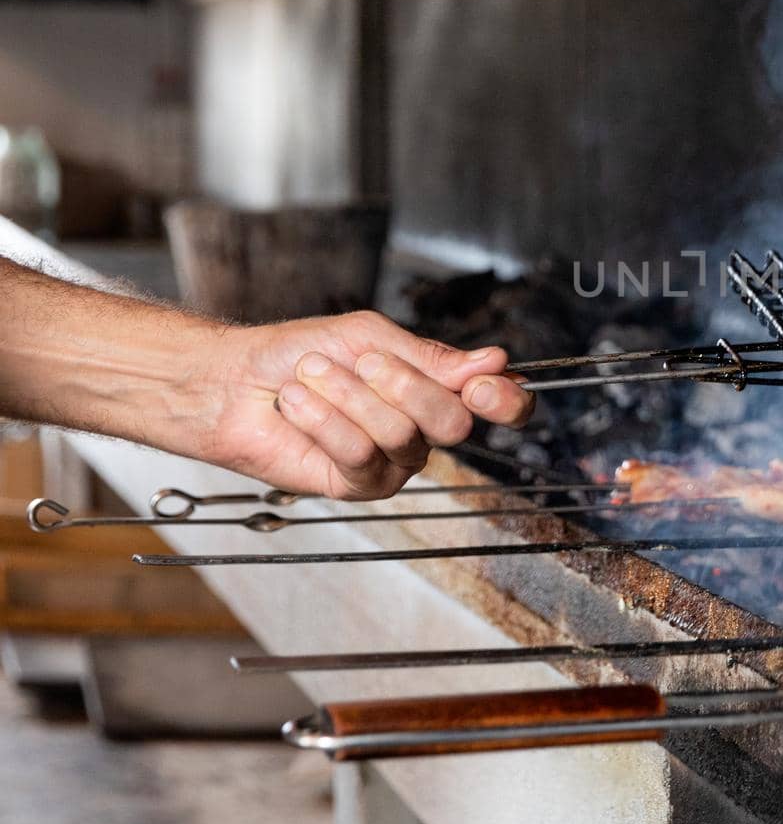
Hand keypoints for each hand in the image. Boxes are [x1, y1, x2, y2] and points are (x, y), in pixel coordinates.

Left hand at [196, 311, 530, 498]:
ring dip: (350, 396)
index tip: (483, 385)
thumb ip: (432, 356)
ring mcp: (395, 462)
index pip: (502, 404)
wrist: (236, 382)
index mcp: (439, 388)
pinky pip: (361, 455)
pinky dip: (323, 420)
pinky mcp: (359, 486)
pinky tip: (299, 405)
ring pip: (403, 434)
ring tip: (313, 378)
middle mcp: (425, 429)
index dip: (504, 399)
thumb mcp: (370, 337)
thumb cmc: (300, 354)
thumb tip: (494, 362)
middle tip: (363, 363)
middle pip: (453, 422)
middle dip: (404, 385)